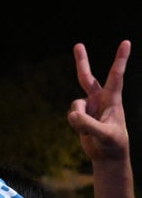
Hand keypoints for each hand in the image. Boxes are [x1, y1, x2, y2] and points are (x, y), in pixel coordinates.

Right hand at [68, 40, 131, 161]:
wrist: (108, 155)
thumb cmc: (113, 143)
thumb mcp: (104, 135)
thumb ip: (88, 124)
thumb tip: (71, 115)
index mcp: (113, 100)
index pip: (116, 77)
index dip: (120, 60)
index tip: (126, 42)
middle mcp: (100, 99)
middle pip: (87, 78)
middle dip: (81, 61)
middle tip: (77, 45)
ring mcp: (90, 106)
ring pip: (75, 104)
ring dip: (79, 118)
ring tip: (88, 130)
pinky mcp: (81, 114)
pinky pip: (72, 115)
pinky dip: (75, 124)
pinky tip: (85, 132)